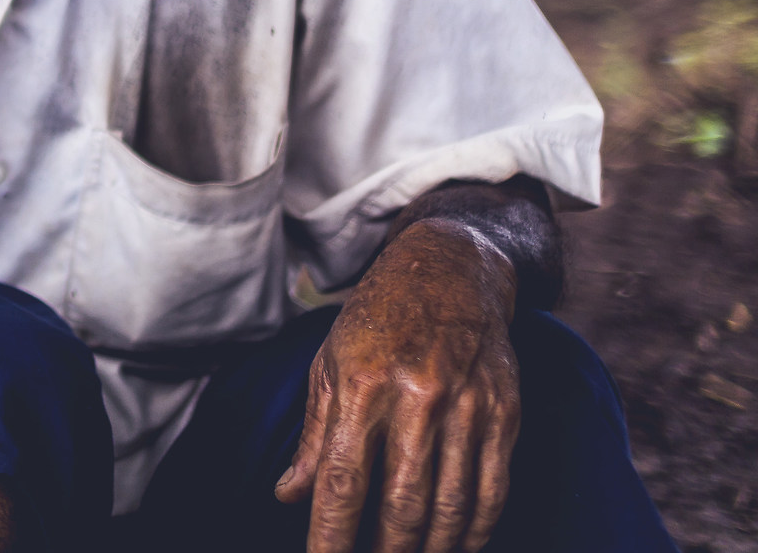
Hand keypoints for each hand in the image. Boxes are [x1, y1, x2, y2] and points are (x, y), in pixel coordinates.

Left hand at [275, 218, 522, 552]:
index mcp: (363, 384)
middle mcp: (417, 397)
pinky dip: (476, 528)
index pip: (342, 480)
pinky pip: (493, 488)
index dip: (332, 534)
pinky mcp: (505, 412)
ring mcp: (467, 406)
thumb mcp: (330, 364)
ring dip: (430, 547)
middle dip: (386, 551)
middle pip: (402, 502)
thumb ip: (314, 437)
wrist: (451, 270)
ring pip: (451, 504)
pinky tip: (458, 545)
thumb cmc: (378, 320)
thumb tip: (288, 496)